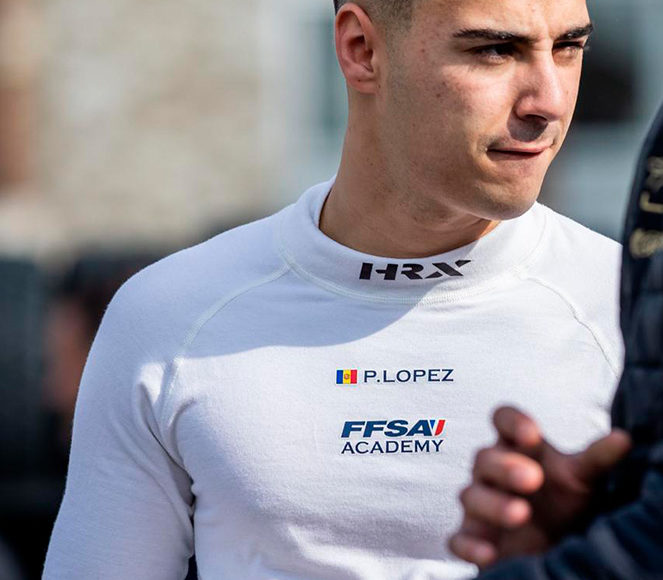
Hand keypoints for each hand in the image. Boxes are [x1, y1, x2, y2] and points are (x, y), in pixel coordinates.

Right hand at [448, 406, 631, 568]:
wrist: (549, 544)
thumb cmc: (561, 502)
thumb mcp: (581, 479)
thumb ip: (595, 459)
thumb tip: (623, 439)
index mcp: (516, 448)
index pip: (502, 419)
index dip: (511, 422)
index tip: (532, 434)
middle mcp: (492, 471)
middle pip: (484, 458)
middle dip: (505, 467)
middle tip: (533, 478)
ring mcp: (480, 503)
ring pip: (470, 495)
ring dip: (492, 504)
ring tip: (521, 514)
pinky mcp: (472, 535)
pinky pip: (458, 538)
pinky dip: (470, 545)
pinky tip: (490, 552)